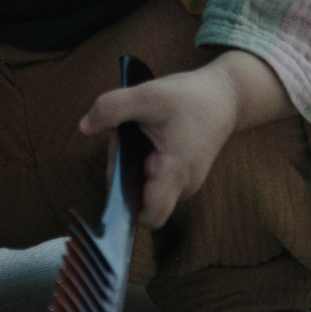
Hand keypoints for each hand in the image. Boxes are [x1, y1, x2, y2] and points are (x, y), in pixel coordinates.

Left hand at [79, 50, 293, 229]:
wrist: (226, 95)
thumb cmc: (191, 98)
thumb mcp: (148, 95)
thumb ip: (112, 109)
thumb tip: (84, 127)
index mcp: (176, 174)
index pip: (150, 216)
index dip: (126, 208)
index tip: (116, 173)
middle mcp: (182, 186)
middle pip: (138, 198)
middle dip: (122, 172)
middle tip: (122, 136)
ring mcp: (182, 181)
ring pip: (144, 185)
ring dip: (130, 163)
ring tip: (135, 131)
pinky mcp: (180, 172)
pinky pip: (153, 175)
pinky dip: (141, 158)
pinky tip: (143, 134)